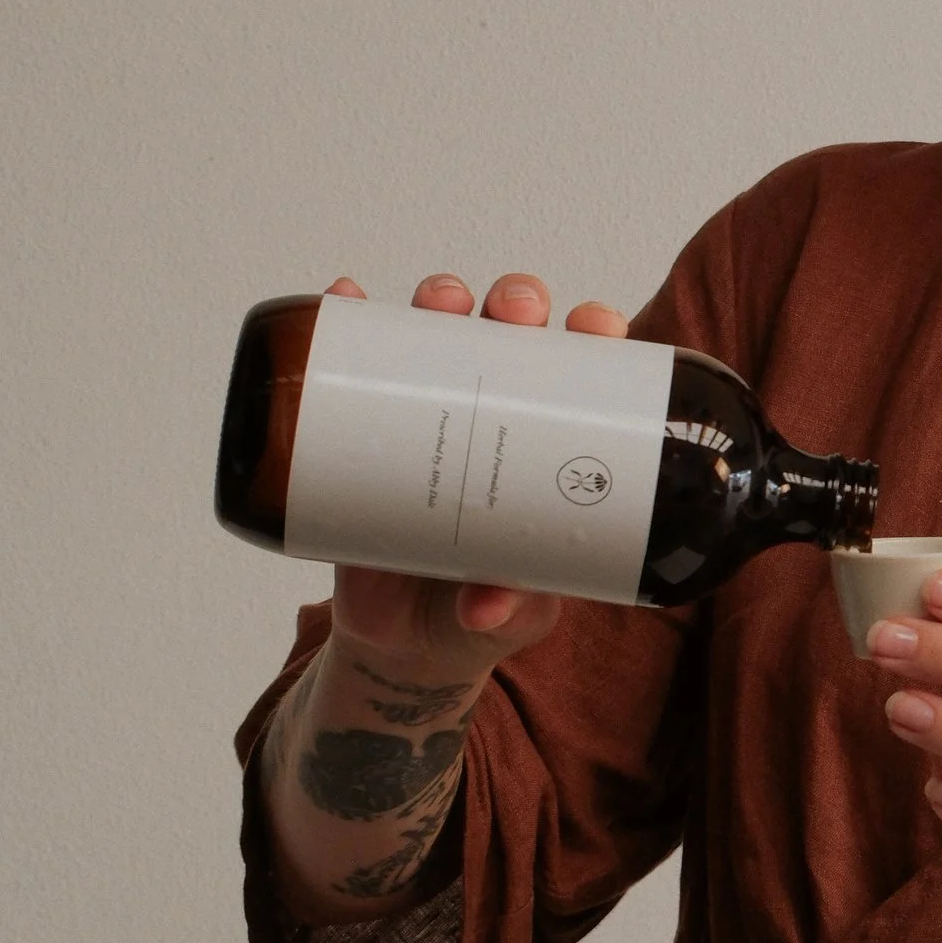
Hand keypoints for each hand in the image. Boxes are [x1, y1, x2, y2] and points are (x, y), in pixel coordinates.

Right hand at [322, 268, 629, 679]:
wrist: (406, 642)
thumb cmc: (485, 609)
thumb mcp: (513, 613)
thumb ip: (509, 606)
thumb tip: (485, 606)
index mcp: (552, 443)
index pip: (585, 370)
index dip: (595, 332)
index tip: (594, 326)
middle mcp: (497, 415)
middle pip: (515, 333)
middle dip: (517, 303)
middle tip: (513, 312)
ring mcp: (432, 415)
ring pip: (442, 334)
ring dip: (442, 300)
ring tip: (439, 302)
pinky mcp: (369, 430)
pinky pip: (357, 364)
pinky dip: (349, 324)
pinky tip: (346, 302)